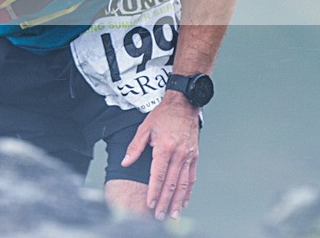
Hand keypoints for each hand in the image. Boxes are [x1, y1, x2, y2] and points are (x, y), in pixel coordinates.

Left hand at [121, 90, 199, 219]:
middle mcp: (178, 153)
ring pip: (183, 184)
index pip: (158, 175)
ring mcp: (188, 156)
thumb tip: (125, 162)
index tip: (150, 203)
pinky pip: (191, 177)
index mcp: (164, 147)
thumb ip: (135, 147)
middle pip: (171, 183)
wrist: (184, 104)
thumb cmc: (163, 115)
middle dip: (164, 201)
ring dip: (177, 201)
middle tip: (159, 215)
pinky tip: (183, 201)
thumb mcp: (145, 128)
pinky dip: (188, 191)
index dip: (154, 191)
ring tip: (172, 214)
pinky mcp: (194, 156)